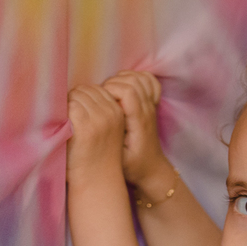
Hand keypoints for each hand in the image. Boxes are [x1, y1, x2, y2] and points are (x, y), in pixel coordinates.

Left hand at [66, 84, 125, 180]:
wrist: (97, 183)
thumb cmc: (97, 160)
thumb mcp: (107, 132)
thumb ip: (99, 113)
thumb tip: (78, 93)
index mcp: (118, 113)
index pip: (95, 89)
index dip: (81, 98)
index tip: (74, 114)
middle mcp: (111, 113)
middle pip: (84, 90)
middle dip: (73, 99)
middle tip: (66, 118)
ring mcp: (99, 118)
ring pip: (76, 95)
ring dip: (66, 105)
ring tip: (63, 122)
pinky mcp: (85, 125)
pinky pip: (69, 105)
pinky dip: (61, 112)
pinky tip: (60, 126)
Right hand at [101, 70, 172, 188]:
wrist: (152, 168)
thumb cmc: (133, 166)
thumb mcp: (119, 160)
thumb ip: (109, 142)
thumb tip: (94, 122)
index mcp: (140, 122)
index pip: (128, 92)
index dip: (111, 90)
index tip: (101, 99)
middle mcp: (148, 110)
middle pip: (133, 81)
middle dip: (113, 83)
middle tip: (102, 96)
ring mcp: (151, 105)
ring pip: (139, 78)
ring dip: (121, 79)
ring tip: (109, 92)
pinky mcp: (151, 104)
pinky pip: (147, 80)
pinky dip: (134, 77)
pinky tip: (123, 87)